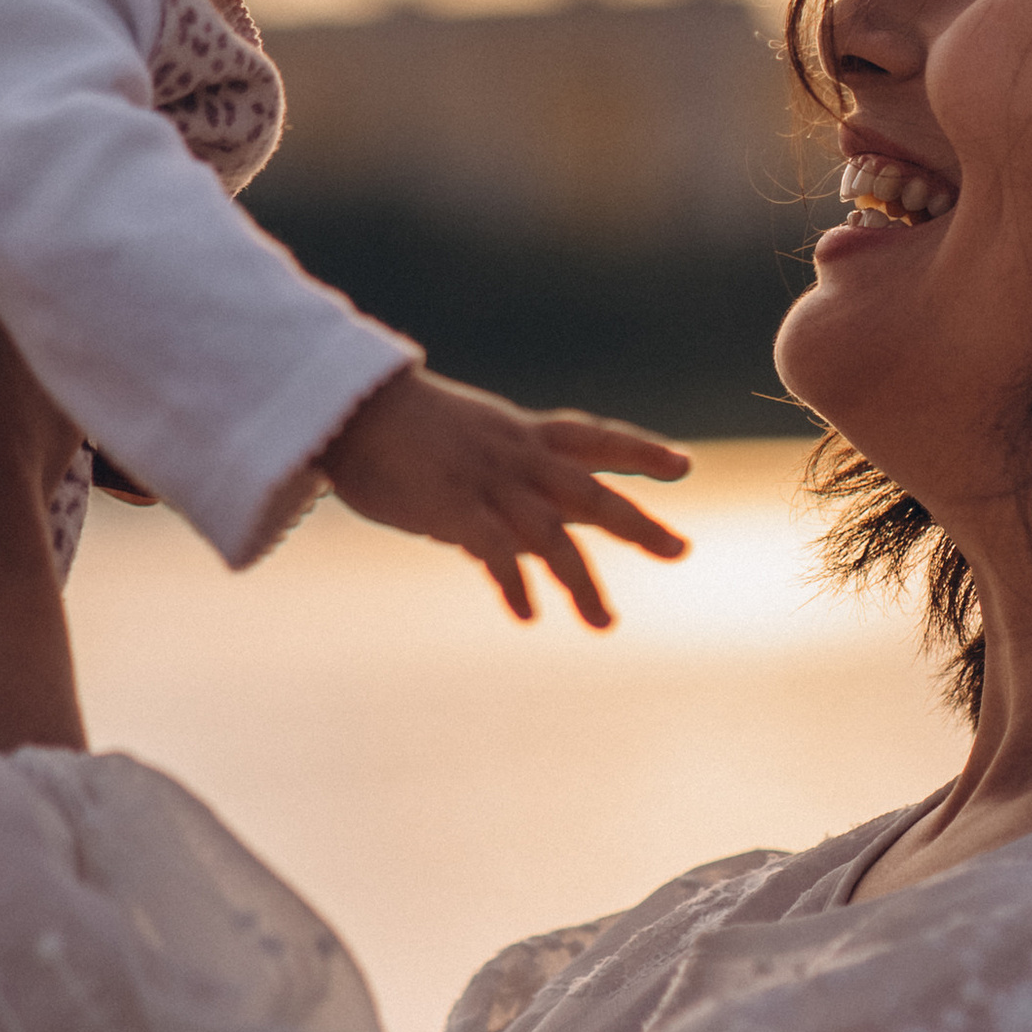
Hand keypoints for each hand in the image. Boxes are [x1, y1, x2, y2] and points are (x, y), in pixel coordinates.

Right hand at [321, 365, 689, 626]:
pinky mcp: (454, 507)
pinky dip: (515, 585)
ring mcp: (488, 483)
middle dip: (640, 524)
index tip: (683, 467)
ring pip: (554, 535)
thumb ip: (504, 483)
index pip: (594, 438)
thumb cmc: (396, 429)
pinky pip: (497, 552)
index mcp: (519, 435)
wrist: (347, 408)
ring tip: (604, 622)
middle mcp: (516, 457)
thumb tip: (530, 538)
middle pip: (593, 493)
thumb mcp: (467, 443)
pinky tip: (529, 614)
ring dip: (582, 583)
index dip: (640, 452)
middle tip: (682, 549)